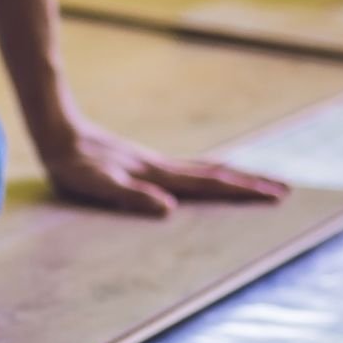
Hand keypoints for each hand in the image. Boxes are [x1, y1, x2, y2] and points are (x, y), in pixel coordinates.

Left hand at [39, 123, 288, 217]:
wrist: (58, 132)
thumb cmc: (73, 165)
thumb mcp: (98, 185)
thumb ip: (130, 196)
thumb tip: (169, 209)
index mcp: (158, 175)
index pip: (210, 185)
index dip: (243, 191)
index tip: (275, 195)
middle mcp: (162, 168)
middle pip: (216, 175)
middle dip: (250, 184)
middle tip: (284, 190)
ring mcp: (154, 164)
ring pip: (204, 170)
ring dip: (233, 177)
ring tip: (258, 183)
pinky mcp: (142, 164)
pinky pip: (186, 170)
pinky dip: (207, 174)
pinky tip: (207, 176)